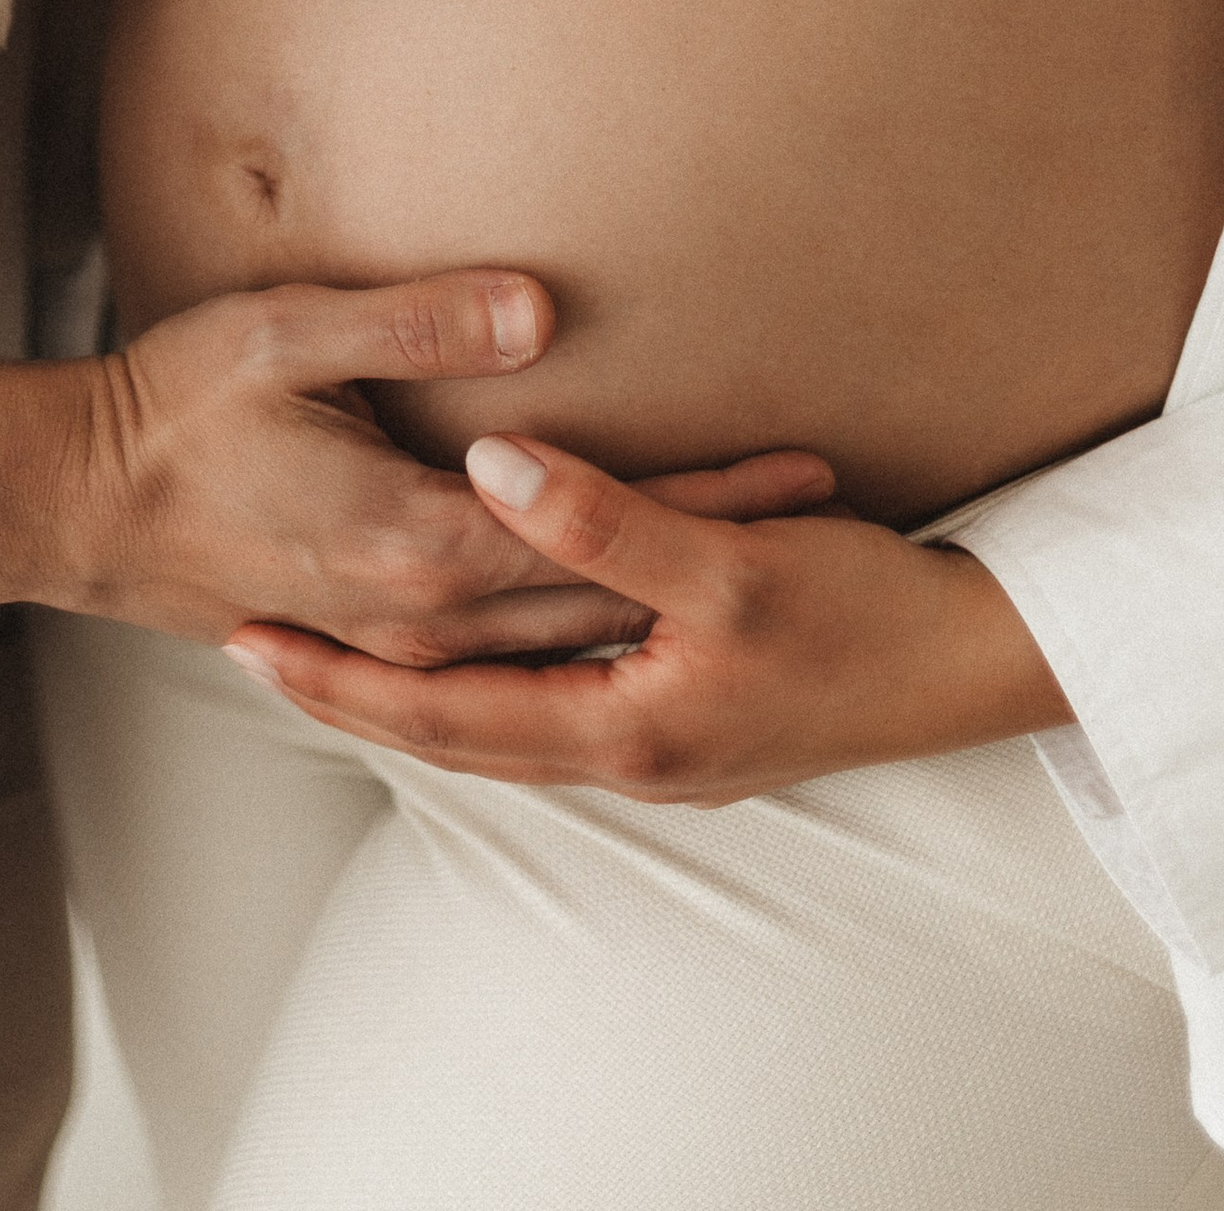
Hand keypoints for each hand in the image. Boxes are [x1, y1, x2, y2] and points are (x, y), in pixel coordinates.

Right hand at [60, 279, 833, 663]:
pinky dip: (591, 636)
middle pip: (605, 599)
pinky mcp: (378, 644)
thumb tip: (539, 311)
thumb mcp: (286, 332)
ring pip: (565, 641)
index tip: (800, 467)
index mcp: (414, 546)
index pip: (601, 529)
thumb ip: (417, 324)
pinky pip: (514, 659)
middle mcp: (422, 617)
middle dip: (715, 554)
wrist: (76, 505)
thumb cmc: (172, 406)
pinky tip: (632, 620)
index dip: (706, 497)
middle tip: (827, 518)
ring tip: (760, 563)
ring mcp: (399, 643)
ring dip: (664, 599)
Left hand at [225, 430, 1069, 795]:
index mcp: (624, 727)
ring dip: (413, 690)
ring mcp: (662, 747)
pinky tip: (470, 650)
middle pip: (455, 733)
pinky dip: (487, 684)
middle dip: (351, 692)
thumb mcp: (734, 562)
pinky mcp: (691, 718)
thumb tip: (488, 467)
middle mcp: (630, 755)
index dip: (342, 679)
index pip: (443, 713)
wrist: (975, 666)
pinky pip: (552, 710)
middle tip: (250, 646)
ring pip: (501, 727)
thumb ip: (606, 519)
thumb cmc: (865, 613)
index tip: (248, 640)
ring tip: (329, 648)